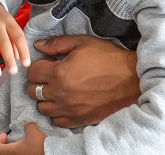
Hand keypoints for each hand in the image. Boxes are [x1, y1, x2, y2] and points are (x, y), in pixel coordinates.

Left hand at [0, 122, 45, 154]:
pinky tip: (28, 149)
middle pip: (2, 153)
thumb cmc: (40, 147)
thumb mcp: (33, 131)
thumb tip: (29, 124)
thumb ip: (28, 126)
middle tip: (11, 140)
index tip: (5, 135)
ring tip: (21, 144)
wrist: (52, 154)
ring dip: (14, 149)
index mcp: (11, 152)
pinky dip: (21, 152)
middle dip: (5, 146)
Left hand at [26, 35, 140, 127]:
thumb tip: (38, 45)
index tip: (47, 64)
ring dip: (46, 98)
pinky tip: (65, 103)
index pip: (32, 73)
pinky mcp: (79, 120)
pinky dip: (57, 112)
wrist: (133, 80)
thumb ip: (56, 44)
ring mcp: (69, 109)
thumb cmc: (108, 58)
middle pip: (33, 91)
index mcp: (59, 73)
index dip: (38, 66)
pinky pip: (56, 120)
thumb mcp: (83, 42)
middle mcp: (61, 94)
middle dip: (39, 82)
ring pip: (42, 107)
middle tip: (50, 77)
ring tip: (57, 90)